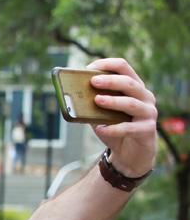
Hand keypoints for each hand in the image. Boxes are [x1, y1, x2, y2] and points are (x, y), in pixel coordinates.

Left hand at [88, 58, 157, 177]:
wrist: (130, 154)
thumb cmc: (115, 129)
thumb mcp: (102, 115)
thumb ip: (92, 105)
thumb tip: (71, 98)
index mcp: (134, 87)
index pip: (124, 67)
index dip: (107, 64)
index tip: (89, 67)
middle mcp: (145, 97)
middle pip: (129, 83)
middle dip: (110, 81)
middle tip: (93, 81)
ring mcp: (148, 112)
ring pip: (131, 103)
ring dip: (113, 101)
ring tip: (96, 100)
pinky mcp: (147, 130)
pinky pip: (129, 127)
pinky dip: (114, 128)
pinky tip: (101, 129)